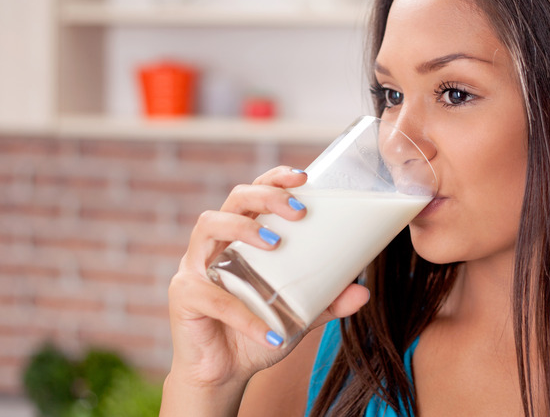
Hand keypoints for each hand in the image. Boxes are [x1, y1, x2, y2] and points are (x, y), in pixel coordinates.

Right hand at [162, 167, 369, 414]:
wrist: (225, 374)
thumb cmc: (259, 332)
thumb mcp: (299, 315)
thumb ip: (327, 301)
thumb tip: (363, 290)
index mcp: (240, 238)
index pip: (254, 195)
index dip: (274, 180)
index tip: (304, 177)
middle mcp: (215, 244)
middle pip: (233, 199)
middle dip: (265, 196)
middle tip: (298, 211)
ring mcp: (194, 266)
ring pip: (208, 225)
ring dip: (243, 227)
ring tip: (275, 243)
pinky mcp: (183, 296)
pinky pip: (213, 297)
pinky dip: (245, 314)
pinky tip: (272, 331)